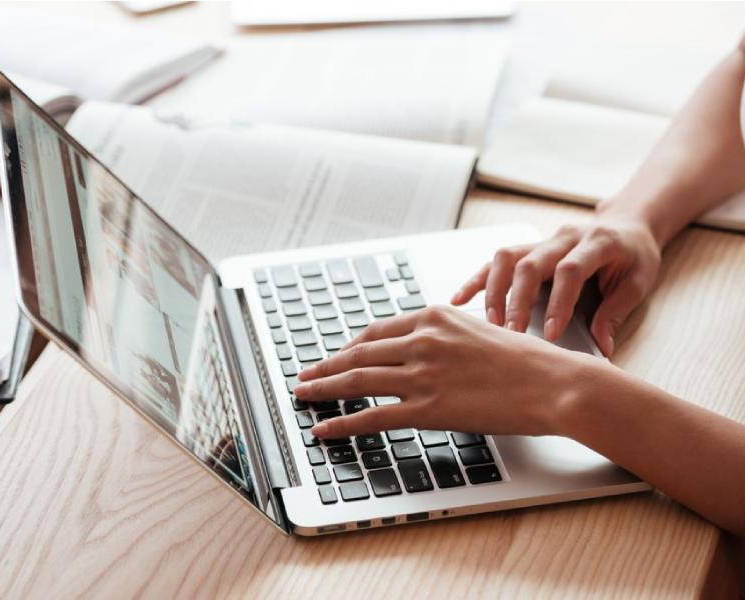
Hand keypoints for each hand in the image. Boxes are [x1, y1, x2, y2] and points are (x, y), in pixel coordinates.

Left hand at [295, 306, 591, 439]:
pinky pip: (372, 416)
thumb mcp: (480, 329)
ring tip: (303, 397)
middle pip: (358, 353)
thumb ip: (446, 336)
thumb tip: (423, 348)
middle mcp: (422, 340)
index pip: (375, 331)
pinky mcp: (428, 408)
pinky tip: (325, 429)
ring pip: (356, 381)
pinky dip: (342, 424)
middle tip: (305, 375)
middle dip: (325, 366)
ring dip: (323, 390)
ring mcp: (422, 374)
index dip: (348, 346)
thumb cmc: (527, 359)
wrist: (554, 382)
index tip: (335, 355)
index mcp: (433, 316)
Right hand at [450, 215, 660, 355]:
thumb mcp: (638, 282)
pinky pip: (496, 261)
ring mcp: (543, 240)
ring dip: (494, 291)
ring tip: (491, 322)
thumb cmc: (634, 254)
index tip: (551, 334)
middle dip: (518, 301)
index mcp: (598, 242)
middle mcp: (565, 237)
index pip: (570, 270)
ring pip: (507, 258)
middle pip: (531, 264)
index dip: (558, 302)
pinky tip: (460, 298)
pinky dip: (477, 279)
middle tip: (512, 333)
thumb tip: (602, 346)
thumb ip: (615, 312)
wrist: (627, 223)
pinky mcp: (528, 247)